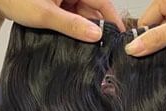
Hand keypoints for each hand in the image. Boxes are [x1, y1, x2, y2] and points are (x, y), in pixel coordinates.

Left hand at [0, 0, 125, 40]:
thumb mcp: (45, 14)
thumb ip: (72, 26)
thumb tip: (95, 36)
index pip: (101, 1)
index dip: (111, 19)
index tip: (120, 35)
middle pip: (93, 9)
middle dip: (96, 28)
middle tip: (103, 49)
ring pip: (83, 15)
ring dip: (83, 30)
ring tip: (86, 47)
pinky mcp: (58, 4)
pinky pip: (72, 17)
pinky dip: (73, 28)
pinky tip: (73, 40)